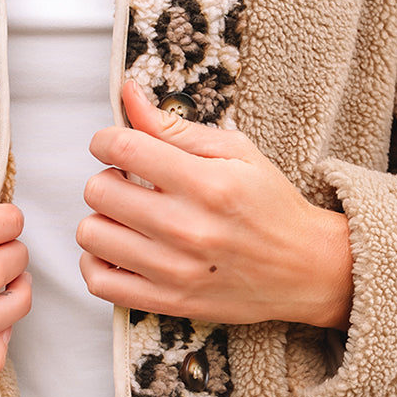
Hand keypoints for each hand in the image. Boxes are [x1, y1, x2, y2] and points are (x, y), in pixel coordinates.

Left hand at [77, 82, 352, 329]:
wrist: (306, 269)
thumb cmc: (269, 204)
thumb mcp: (235, 152)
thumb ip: (174, 125)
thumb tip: (127, 93)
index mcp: (207, 183)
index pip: (122, 148)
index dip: (105, 140)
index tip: (113, 145)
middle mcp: (188, 228)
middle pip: (99, 191)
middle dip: (107, 178)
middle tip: (129, 183)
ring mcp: (176, 271)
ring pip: (91, 235)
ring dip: (102, 220)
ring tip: (127, 217)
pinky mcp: (169, 302)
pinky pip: (99, 282)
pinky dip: (97, 262)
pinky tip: (119, 249)